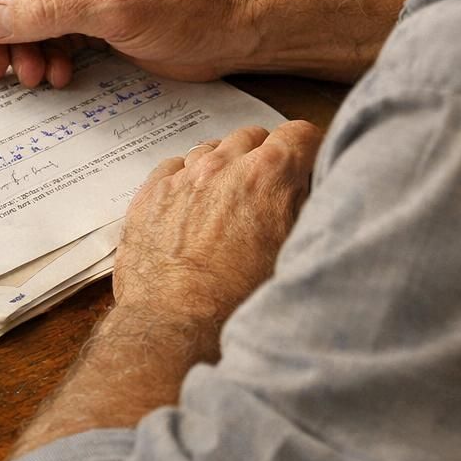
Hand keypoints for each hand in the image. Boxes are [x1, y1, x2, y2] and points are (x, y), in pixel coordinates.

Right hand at [0, 0, 259, 86]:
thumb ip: (49, 10)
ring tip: (32, 78)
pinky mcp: (95, 14)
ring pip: (28, 14)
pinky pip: (51, 34)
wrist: (239, 33)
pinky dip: (47, 56)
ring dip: (22, 49)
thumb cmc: (191, 5)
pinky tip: (59, 75)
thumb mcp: (115, 6)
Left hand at [112, 121, 322, 338]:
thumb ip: (306, 210)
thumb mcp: (295, 254)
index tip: (304, 167)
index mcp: (268, 177)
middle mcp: (223, 167)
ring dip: (223, 168)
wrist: (176, 326)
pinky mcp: (149, 195)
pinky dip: (185, 180)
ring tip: (226, 205)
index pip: (299, 133)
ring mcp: (181, 178)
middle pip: (252, 137)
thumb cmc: (239, 302)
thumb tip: (310, 188)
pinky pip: (173, 168)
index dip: (306, 151)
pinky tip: (191, 210)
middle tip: (265, 192)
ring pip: (210, 150)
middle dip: (263, 157)